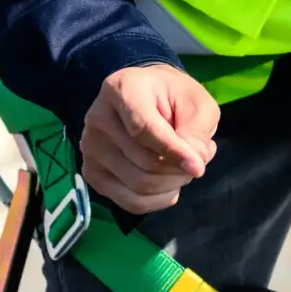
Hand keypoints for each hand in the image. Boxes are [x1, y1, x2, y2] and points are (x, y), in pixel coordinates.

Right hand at [80, 64, 217, 213]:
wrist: (147, 98)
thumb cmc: (174, 97)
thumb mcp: (196, 102)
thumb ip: (197, 131)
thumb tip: (193, 166)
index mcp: (121, 89)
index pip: (143, 129)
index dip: (173, 152)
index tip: (199, 166)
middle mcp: (97, 118)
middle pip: (145, 162)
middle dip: (179, 169)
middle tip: (196, 159)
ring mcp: (90, 148)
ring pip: (139, 185)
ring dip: (172, 184)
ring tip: (182, 166)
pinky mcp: (92, 173)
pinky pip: (130, 202)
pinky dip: (158, 200)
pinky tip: (169, 185)